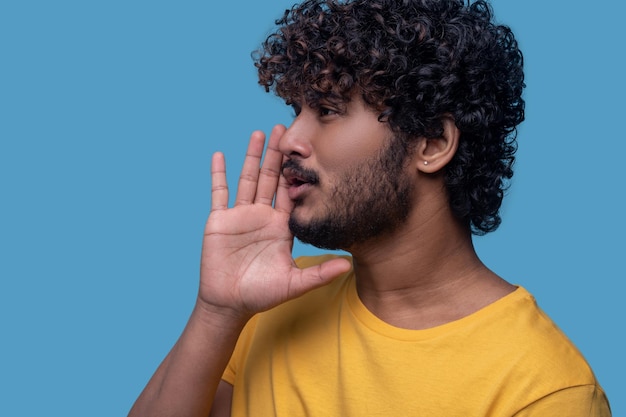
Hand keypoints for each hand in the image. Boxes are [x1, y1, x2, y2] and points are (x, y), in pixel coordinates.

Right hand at [198, 125, 350, 317]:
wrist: (229, 303)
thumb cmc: (262, 294)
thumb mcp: (294, 284)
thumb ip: (320, 273)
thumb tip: (349, 265)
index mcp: (281, 226)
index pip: (291, 193)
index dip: (297, 173)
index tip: (307, 151)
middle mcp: (262, 216)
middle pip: (271, 178)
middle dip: (278, 154)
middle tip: (285, 128)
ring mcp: (240, 216)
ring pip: (247, 179)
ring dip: (252, 156)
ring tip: (260, 133)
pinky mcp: (220, 220)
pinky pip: (218, 192)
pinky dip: (218, 173)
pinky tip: (220, 154)